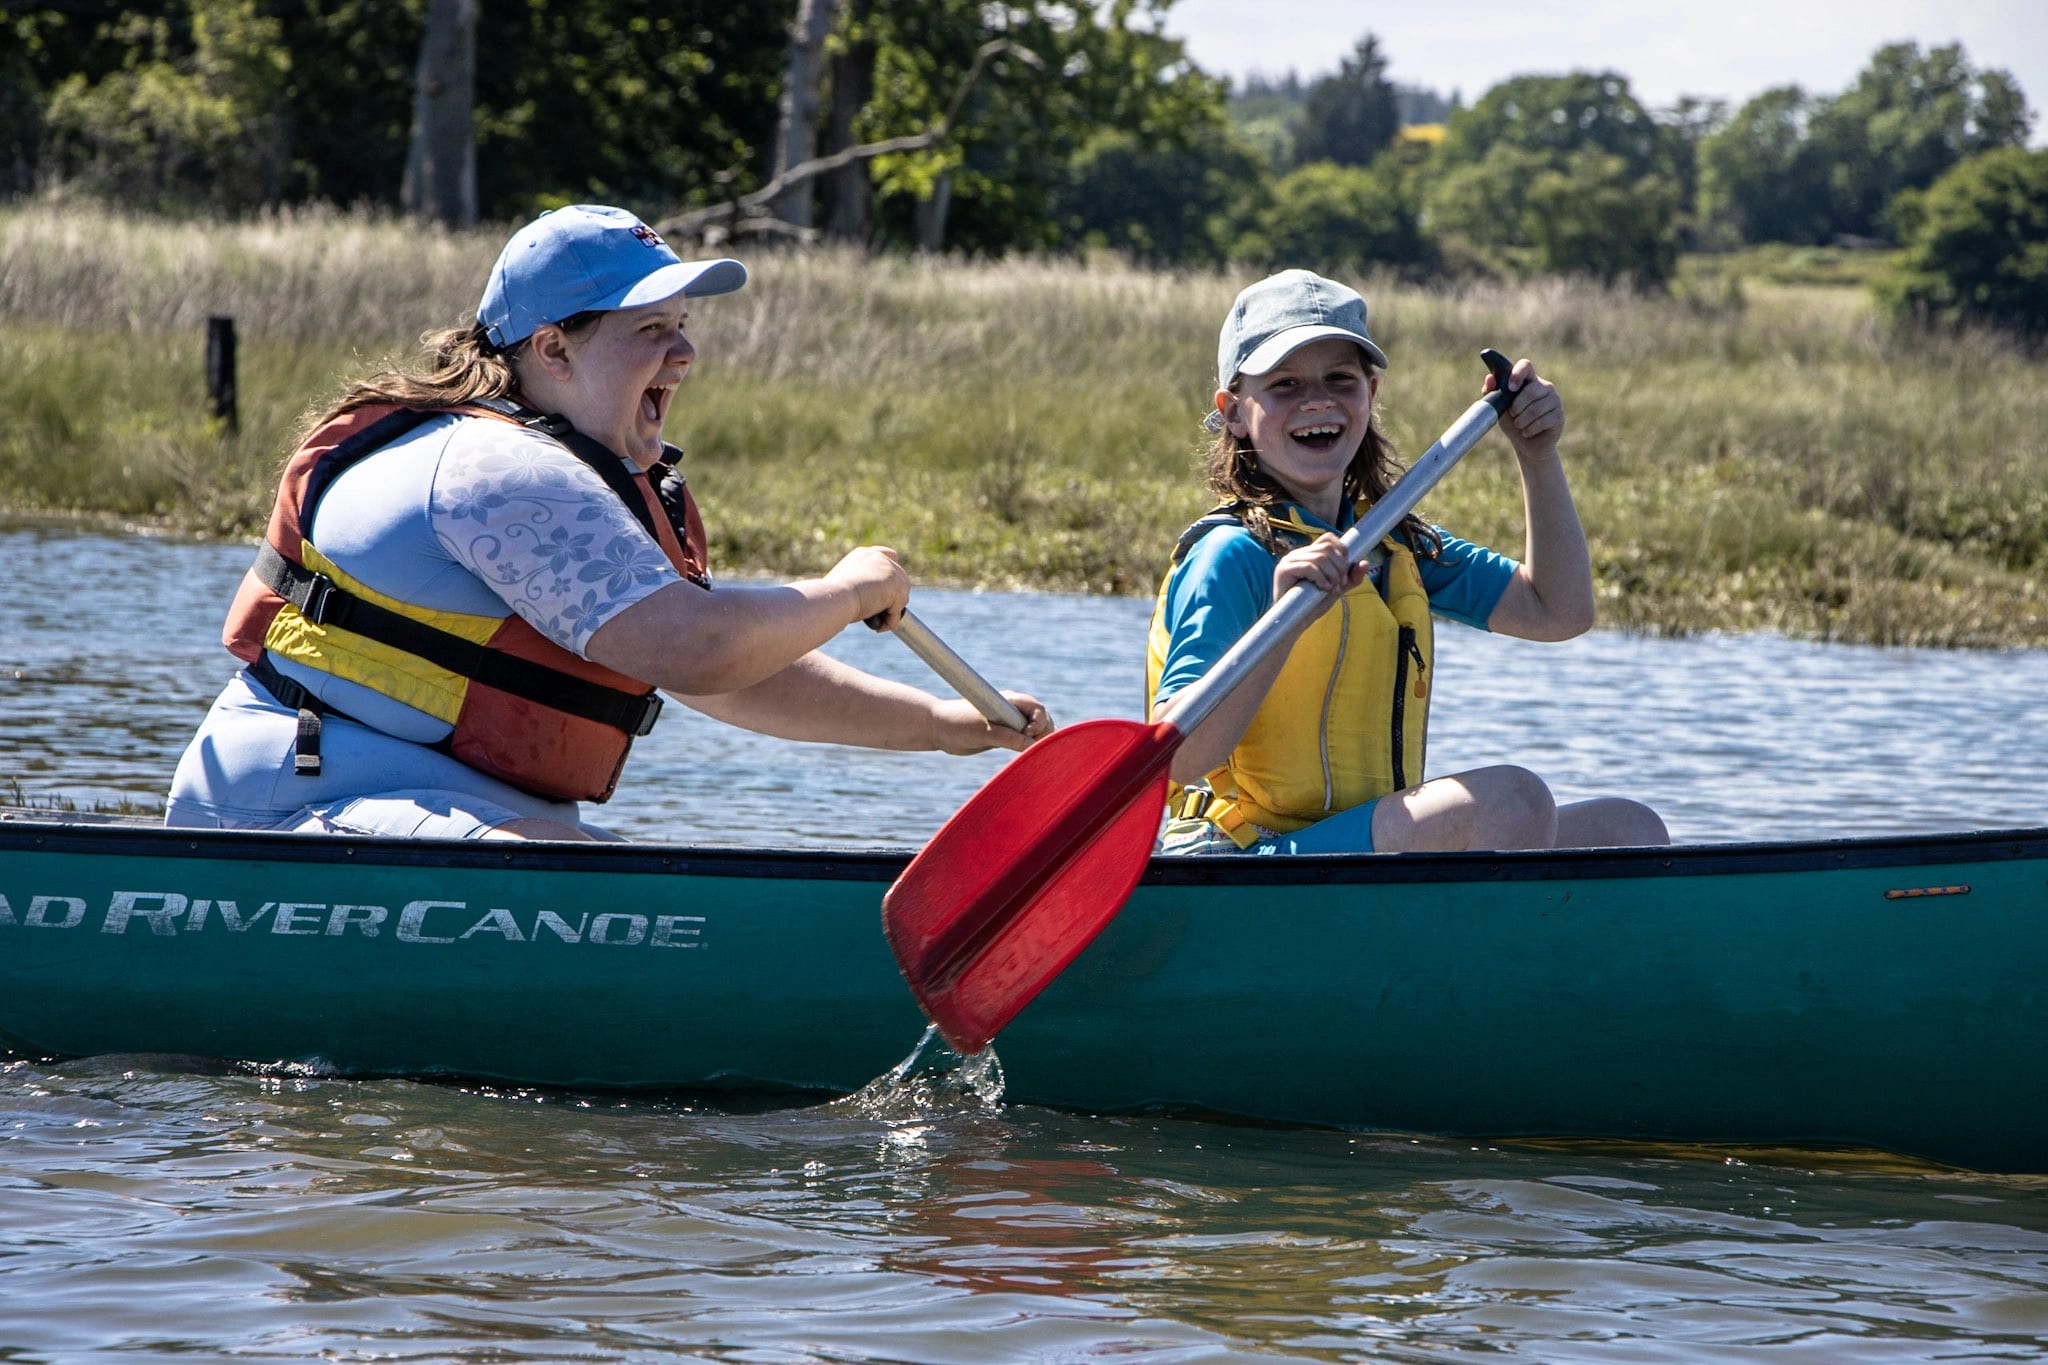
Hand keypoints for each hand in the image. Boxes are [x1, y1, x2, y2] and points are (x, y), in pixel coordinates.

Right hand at [827, 545, 908, 628]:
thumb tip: (866, 601)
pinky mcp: (897, 587)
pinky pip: (898, 611)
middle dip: (894, 597)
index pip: (889, 556)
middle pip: (900, 579)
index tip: (886, 588)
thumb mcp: (845, 585)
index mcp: (865, 555)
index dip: (891, 573)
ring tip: (878, 623)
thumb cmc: (831, 596)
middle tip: (881, 614)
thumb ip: (860, 586)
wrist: (835, 596)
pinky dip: (890, 621)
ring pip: (901, 596)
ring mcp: (891, 571)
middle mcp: (880, 558)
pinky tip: (878, 627)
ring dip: (891, 611)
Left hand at [933, 693, 1053, 753]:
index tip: (1026, 734)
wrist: (938, 729)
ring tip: (1030, 756)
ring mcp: (1010, 722)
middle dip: (1043, 734)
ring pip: (1036, 732)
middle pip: (1043, 721)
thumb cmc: (957, 723)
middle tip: (1030, 748)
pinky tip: (1027, 758)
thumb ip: (1008, 738)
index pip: (1038, 709)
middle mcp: (1013, 710)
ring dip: (1038, 743)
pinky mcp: (1005, 736)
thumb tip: (1032, 746)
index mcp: (1010, 701)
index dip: (1039, 723)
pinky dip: (1029, 749)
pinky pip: (1025, 741)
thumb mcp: (984, 732)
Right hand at [1274, 532, 1364, 615]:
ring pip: (1320, 557)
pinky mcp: (1283, 570)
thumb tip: (1366, 563)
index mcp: (1308, 554)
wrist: (1294, 623)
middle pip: (1327, 547)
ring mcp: (1289, 560)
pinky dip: (1320, 577)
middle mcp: (1298, 554)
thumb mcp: (1337, 589)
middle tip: (1340, 585)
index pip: (1329, 539)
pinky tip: (1322, 588)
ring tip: (1331, 589)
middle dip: (1340, 567)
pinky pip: (1308, 566)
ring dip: (1332, 574)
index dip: (1342, 552)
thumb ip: (1351, 577)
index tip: (1344, 574)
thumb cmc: (1312, 606)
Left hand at [1484, 357, 1564, 461]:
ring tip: (1519, 425)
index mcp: (1528, 380)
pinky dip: (1529, 430)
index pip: (1525, 366)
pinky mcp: (1558, 415)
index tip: (1510, 388)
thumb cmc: (1512, 422)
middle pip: (1531, 390)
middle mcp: (1544, 387)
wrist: (1526, 445)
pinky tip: (1528, 432)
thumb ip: (1493, 392)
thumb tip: (1489, 378)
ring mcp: (1554, 400)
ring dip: (1521, 421)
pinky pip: (1542, 422)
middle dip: (1517, 407)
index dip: (1517, 374)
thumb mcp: (1499, 407)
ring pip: (1535, 409)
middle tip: (1513, 414)